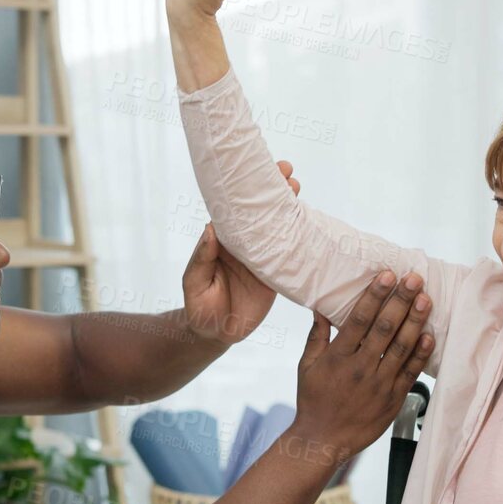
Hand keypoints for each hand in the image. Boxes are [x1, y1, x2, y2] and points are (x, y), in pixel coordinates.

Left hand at [181, 161, 301, 344]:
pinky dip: (300, 236)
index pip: (235, 210)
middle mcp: (244, 244)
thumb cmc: (199, 307)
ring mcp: (262, 257)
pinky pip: (290, 252)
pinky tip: (309, 218)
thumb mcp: (194, 283)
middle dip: (272, 190)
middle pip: (260, 212)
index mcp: (222, 242)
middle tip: (286, 170)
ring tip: (297, 185)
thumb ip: (202, 259)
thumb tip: (210, 229)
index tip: (256, 171)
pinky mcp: (276, 274)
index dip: (245, 191)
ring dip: (288, 206)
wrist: (218, 334)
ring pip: (277, 226)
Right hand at [292, 269, 433, 457]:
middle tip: (414, 279)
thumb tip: (320, 307)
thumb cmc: (314, 401)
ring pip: (401, 347)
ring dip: (415, 321)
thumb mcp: (307, 366)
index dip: (375, 296)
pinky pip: (410, 372)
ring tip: (425, 299)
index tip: (387, 276)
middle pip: (384, 328)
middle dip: (401, 301)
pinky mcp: (393, 399)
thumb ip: (317, 336)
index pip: (359, 320)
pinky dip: (421, 354)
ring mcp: (379, 385)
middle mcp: (360, 369)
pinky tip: (429, 336)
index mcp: (338, 357)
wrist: (323, 440)